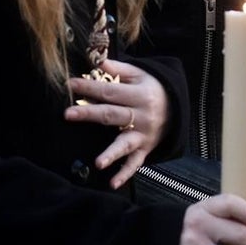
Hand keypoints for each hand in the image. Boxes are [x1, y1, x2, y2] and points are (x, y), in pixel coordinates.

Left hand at [64, 59, 168, 187]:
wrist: (177, 108)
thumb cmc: (151, 88)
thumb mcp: (139, 74)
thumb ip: (118, 69)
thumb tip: (97, 60)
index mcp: (140, 95)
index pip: (110, 91)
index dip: (89, 87)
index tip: (70, 84)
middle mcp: (142, 116)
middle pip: (112, 115)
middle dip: (90, 114)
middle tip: (68, 114)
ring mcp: (143, 135)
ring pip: (125, 144)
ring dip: (111, 154)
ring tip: (98, 162)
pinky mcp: (144, 150)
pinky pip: (134, 164)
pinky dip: (124, 174)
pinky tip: (112, 183)